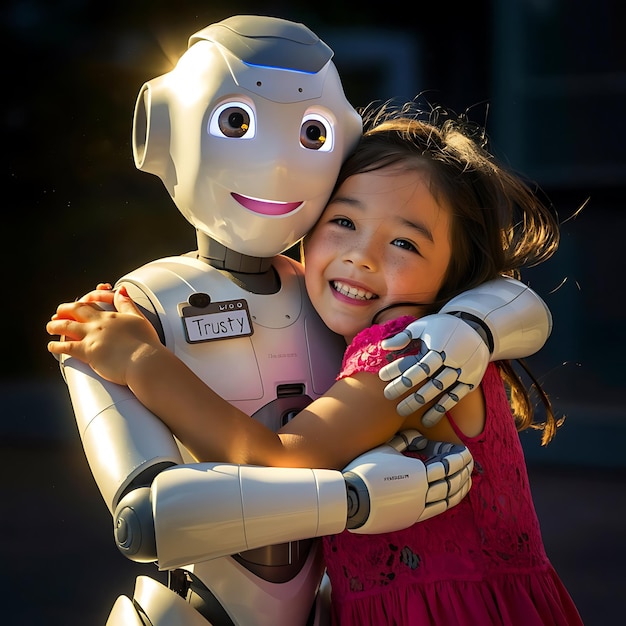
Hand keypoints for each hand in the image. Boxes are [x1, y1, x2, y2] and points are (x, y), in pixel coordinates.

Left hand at [46, 287, 160, 385]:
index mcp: (111, 316)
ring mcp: (92, 337)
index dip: (86, 299)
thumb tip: (121, 290)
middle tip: (59, 312)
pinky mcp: (88, 352)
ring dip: (55, 325)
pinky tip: (52, 347)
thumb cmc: (146, 344)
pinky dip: (56, 347)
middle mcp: (99, 324)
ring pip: (66, 326)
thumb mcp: (138, 318)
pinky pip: (66, 347)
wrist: (145, 362)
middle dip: (64, 310)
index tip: (84, 300)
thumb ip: (127, 304)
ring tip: (51, 327)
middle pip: (76, 310)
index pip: (93, 301)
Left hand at [378, 314, 489, 426]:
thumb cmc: (443, 326)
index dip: (398, 370)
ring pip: (439, 391)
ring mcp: (462, 372)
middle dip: (405, 389)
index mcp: (438, 347)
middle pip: (426, 379)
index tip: (381, 377)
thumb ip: (404, 336)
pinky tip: (426, 421)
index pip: (416, 363)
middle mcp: (451, 361)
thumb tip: (383, 346)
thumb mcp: (424, 325)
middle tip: (387, 396)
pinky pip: (453, 399)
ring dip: (419, 402)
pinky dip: (439, 410)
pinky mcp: (469, 382)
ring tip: (401, 411)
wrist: (478, 328)